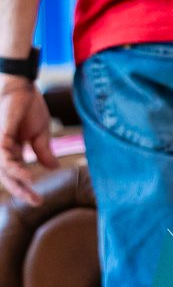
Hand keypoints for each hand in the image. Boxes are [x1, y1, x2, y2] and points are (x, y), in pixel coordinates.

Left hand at [0, 79, 57, 203]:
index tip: (39, 200)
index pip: (16, 173)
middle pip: (7, 175)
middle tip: (36, 202)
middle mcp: (3, 148)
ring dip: (17, 182)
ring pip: (4, 169)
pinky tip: (27, 176)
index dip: (26, 188)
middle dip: (20, 190)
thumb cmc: (28, 104)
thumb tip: (53, 168)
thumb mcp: (41, 132)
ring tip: (32, 191)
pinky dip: (14, 167)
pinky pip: (3, 156)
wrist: (22, 84)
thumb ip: (43, 151)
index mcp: (11, 149)